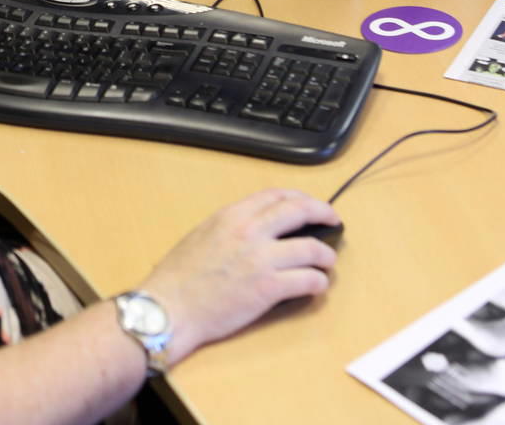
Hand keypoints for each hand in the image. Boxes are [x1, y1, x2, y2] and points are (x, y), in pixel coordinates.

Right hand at [139, 189, 339, 362]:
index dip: (299, 197)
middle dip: (323, 213)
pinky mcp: (268, 288)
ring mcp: (260, 259)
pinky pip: (308, 280)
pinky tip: (316, 286)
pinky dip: (318, 282)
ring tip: (327, 262)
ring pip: (311, 248)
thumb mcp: (201, 235)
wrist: (170, 308)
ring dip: (325, 255)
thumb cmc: (178, 277)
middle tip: (334, 221)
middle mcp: (249, 231)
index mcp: (231, 216)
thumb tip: (258, 228)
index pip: (275, 195)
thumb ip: (231, 227)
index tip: (309, 204)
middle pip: (299, 211)